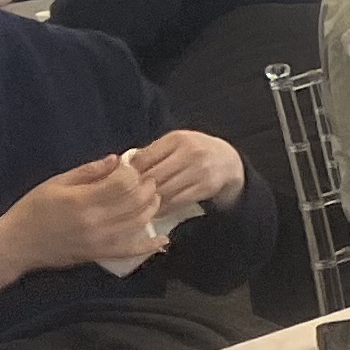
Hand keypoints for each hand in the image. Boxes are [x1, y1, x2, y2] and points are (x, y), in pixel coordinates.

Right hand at [0, 158, 165, 285]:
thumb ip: (88, 171)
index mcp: (83, 201)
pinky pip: (129, 251)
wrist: (16, 244)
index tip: (130, 167)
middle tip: (146, 180)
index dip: (133, 173)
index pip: (124, 184)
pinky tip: (162, 239)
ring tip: (150, 197)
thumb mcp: (56, 183)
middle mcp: (95, 222)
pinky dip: (148, 246)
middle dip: (147, 187)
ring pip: (139, 223)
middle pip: (137, 202)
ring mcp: (99, 241)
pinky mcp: (98, 254)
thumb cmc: (32, 209)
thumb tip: (116, 160)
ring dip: (151, 208)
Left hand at [126, 130, 242, 216]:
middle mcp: (190, 152)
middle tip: (127, 198)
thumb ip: (152, 152)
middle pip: (152, 176)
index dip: (128, 173)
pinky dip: (163, 208)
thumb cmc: (194, 152)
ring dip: (149, 201)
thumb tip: (121, 167)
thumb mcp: (176, 144)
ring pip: (163, 191)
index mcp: (178, 139)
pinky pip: (177, 202)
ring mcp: (200, 170)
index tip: (122, 182)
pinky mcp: (206, 187)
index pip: (143, 158)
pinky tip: (156, 210)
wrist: (228, 161)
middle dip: (138, 189)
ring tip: (139, 205)